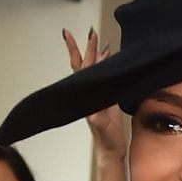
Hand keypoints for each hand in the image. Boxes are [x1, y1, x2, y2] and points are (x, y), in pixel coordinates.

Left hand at [62, 28, 125, 164]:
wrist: (110, 148)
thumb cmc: (105, 138)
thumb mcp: (101, 124)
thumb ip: (96, 113)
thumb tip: (94, 102)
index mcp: (86, 93)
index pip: (81, 67)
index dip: (77, 51)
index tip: (70, 35)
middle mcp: (90, 90)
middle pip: (86, 63)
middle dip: (88, 47)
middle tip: (91, 31)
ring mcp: (98, 93)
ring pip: (96, 68)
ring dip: (97, 54)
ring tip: (99, 40)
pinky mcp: (107, 97)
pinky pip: (106, 76)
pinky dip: (108, 65)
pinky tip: (111, 58)